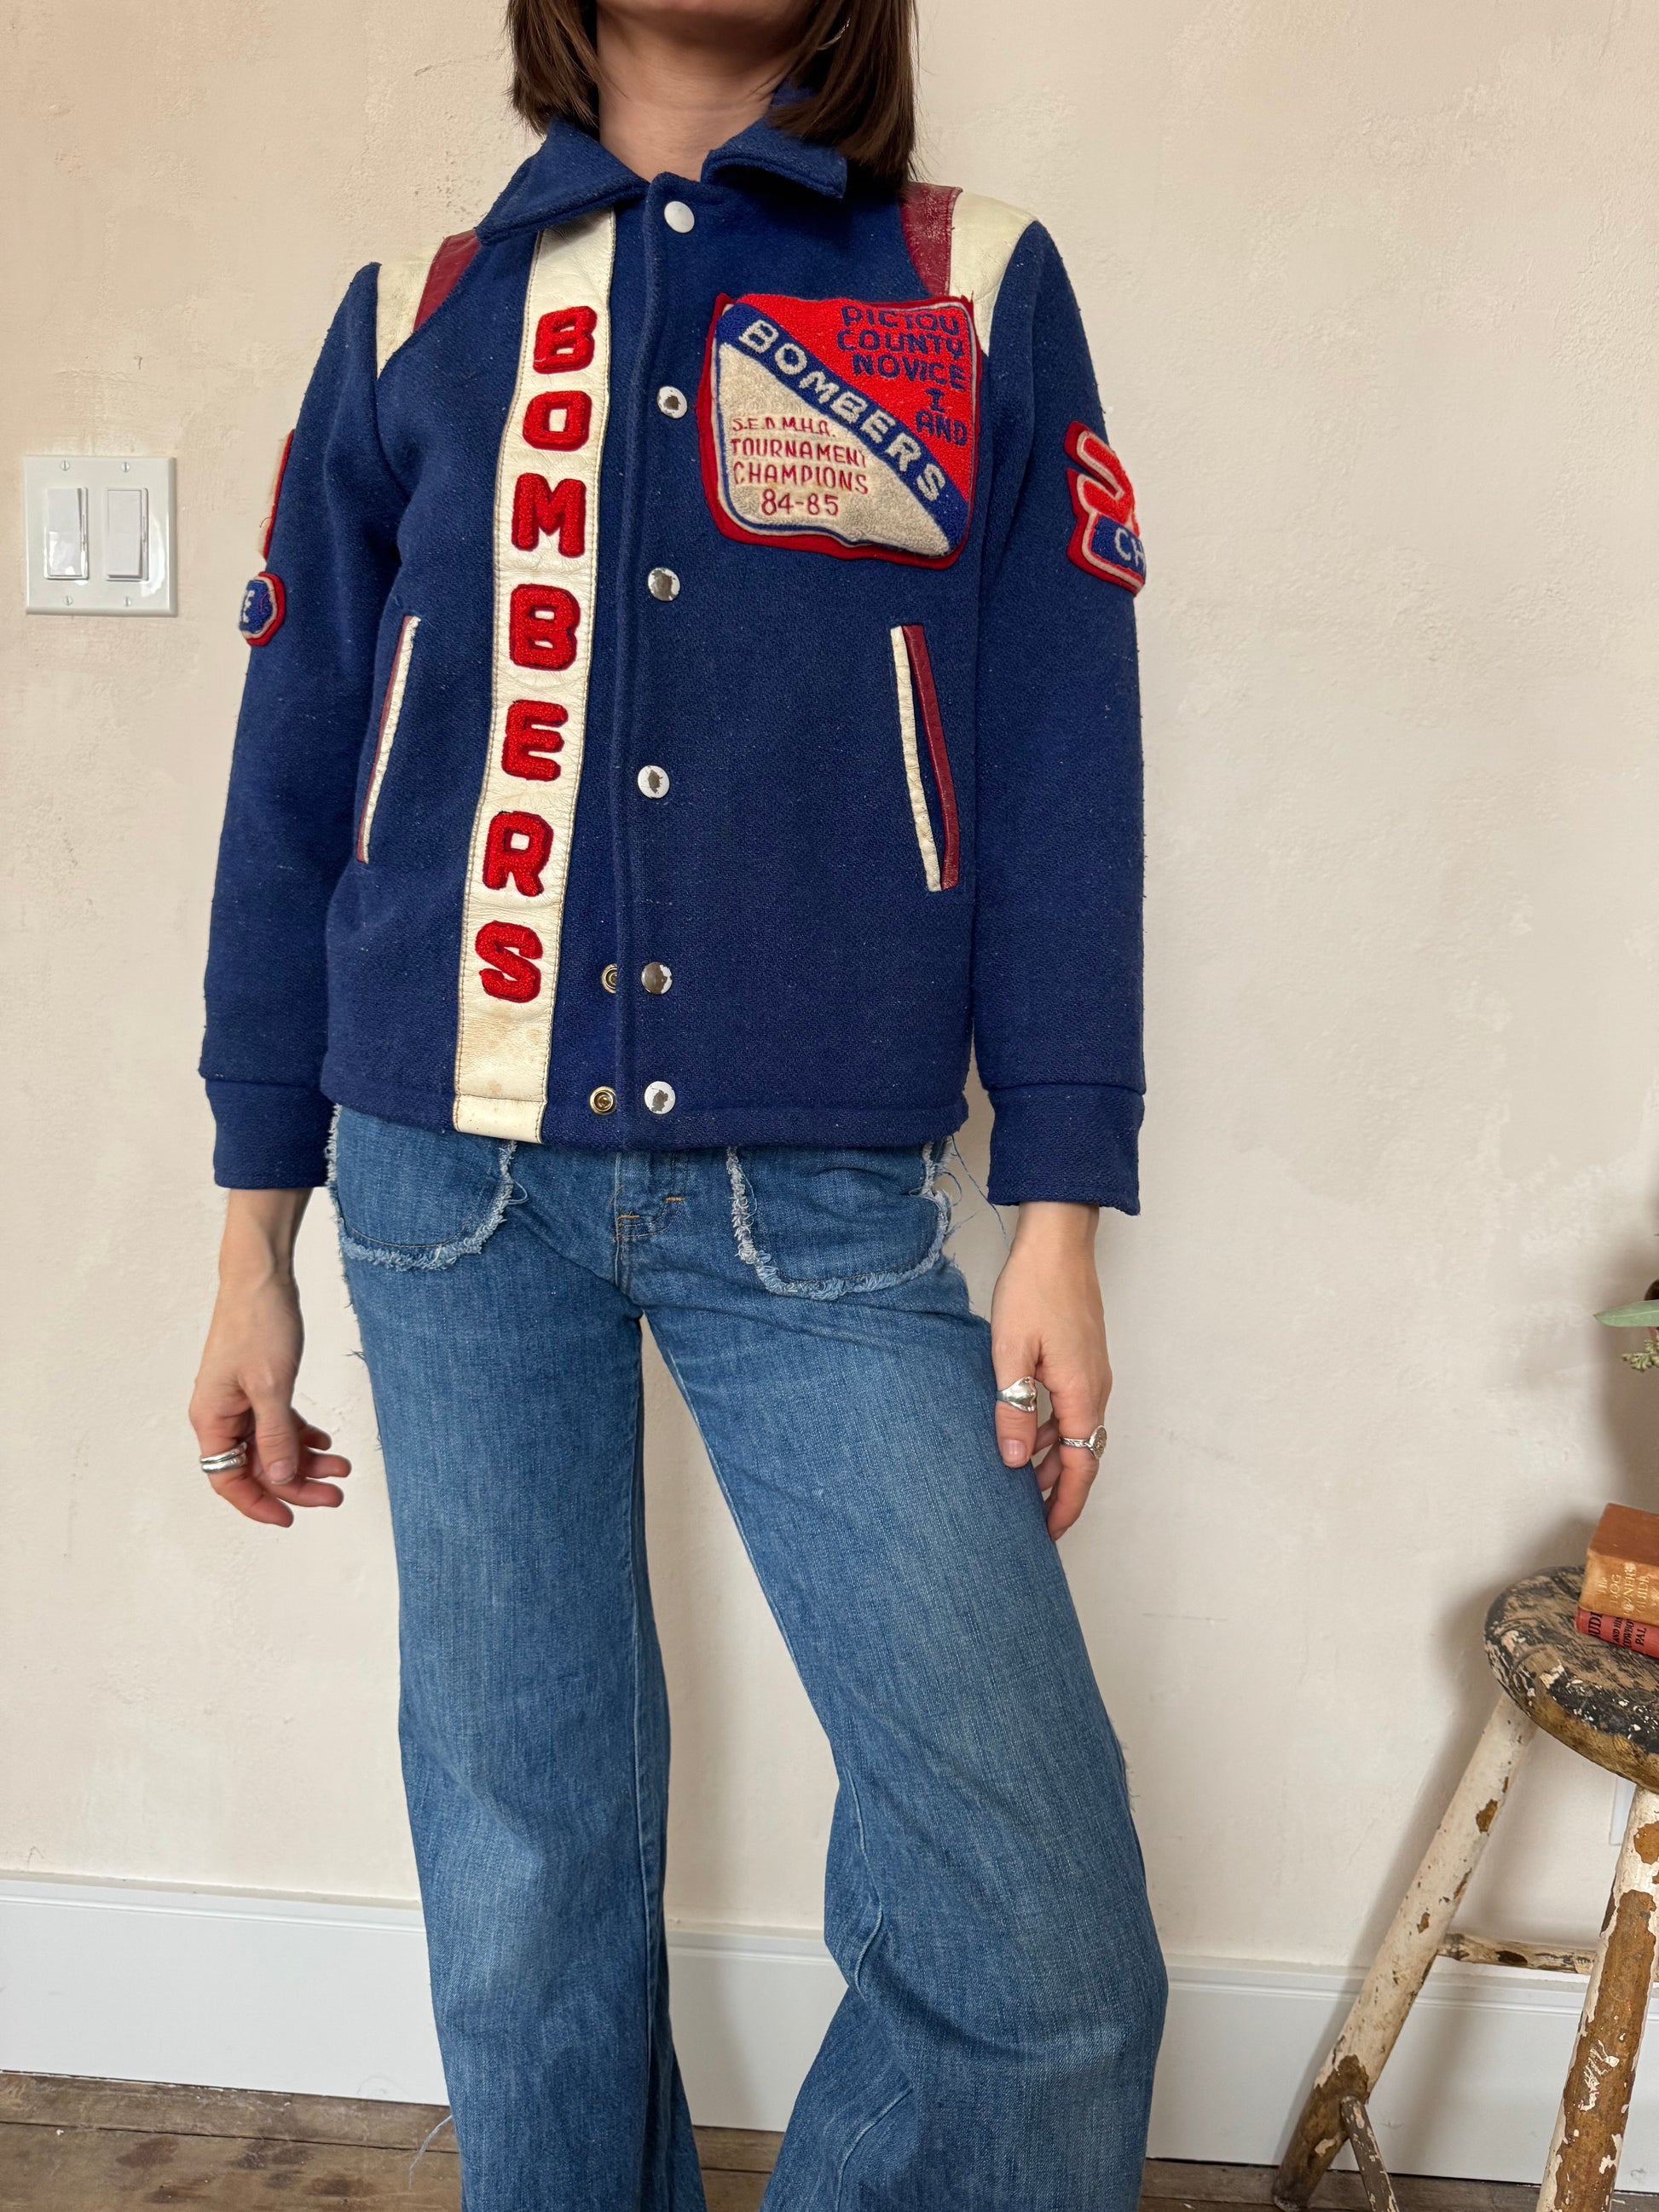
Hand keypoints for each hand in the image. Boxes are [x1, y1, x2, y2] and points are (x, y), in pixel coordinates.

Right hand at [188, 1189, 350, 1527]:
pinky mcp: (260, 1385)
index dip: (259, 1503)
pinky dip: (303, 1434)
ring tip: (344, 1466)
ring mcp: (241, 1400)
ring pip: (273, 1446)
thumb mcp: (271, 1386)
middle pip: (257, 1466)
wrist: (262, 1276)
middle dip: (297, 1483)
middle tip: (336, 1493)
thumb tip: (281, 1480)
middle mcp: (222, 1414)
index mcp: (212, 1418)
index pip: (228, 1479)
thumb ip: (276, 1436)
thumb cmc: (258, 1324)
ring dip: (307, 1459)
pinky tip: (327, 1441)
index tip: (291, 1519)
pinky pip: (280, 1423)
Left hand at [990, 1201, 1109, 1538]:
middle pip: (1081, 1454)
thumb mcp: (1010, 1352)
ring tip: (1015, 1479)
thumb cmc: (1034, 1289)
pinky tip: (1021, 1427)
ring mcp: (1092, 1373)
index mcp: (1082, 1394)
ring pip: (1075, 1431)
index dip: (1064, 1505)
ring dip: (1049, 1458)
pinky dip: (1050, 1428)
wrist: (1058, 1241)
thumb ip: (1012, 1408)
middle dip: (1057, 1490)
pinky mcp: (1083, 1358)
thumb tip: (1013, 1461)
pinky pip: (1071, 1408)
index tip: (1047, 1535)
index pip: (1080, 1466)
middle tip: (1026, 1518)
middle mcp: (1095, 1389)